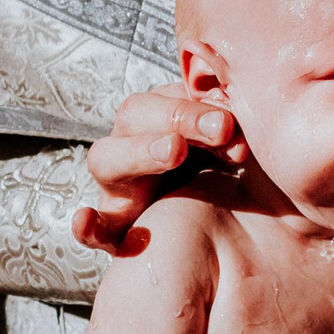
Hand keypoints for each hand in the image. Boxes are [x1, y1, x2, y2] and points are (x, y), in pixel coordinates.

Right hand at [72, 89, 247, 253]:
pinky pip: (97, 229)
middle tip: (220, 128)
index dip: (198, 103)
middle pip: (135, 114)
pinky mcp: (117, 232)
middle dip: (177, 116)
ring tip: (174, 151)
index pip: (169, 94)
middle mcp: (136, 146)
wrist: (234, 238)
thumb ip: (242, 127)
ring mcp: (121, 188)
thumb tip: (249, 110)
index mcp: (166, 120)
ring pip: (108, 159)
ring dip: (140, 152)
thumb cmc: (235, 180)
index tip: (234, 120)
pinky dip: (88, 226)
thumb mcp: (241, 148)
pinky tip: (84, 220)